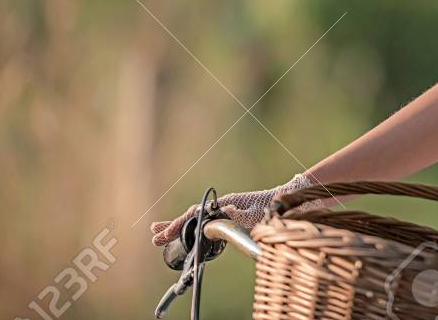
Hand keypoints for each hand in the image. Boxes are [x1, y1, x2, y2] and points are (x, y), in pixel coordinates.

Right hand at [150, 172, 323, 246]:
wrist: (283, 202)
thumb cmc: (272, 206)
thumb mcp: (257, 210)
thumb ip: (242, 212)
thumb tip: (227, 209)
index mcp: (225, 204)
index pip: (196, 214)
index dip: (180, 224)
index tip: (166, 232)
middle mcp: (221, 206)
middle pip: (192, 216)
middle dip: (173, 226)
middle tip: (154, 236)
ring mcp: (223, 212)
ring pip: (196, 219)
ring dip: (178, 227)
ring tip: (159, 233)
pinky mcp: (227, 219)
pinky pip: (205, 224)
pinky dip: (191, 228)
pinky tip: (183, 235)